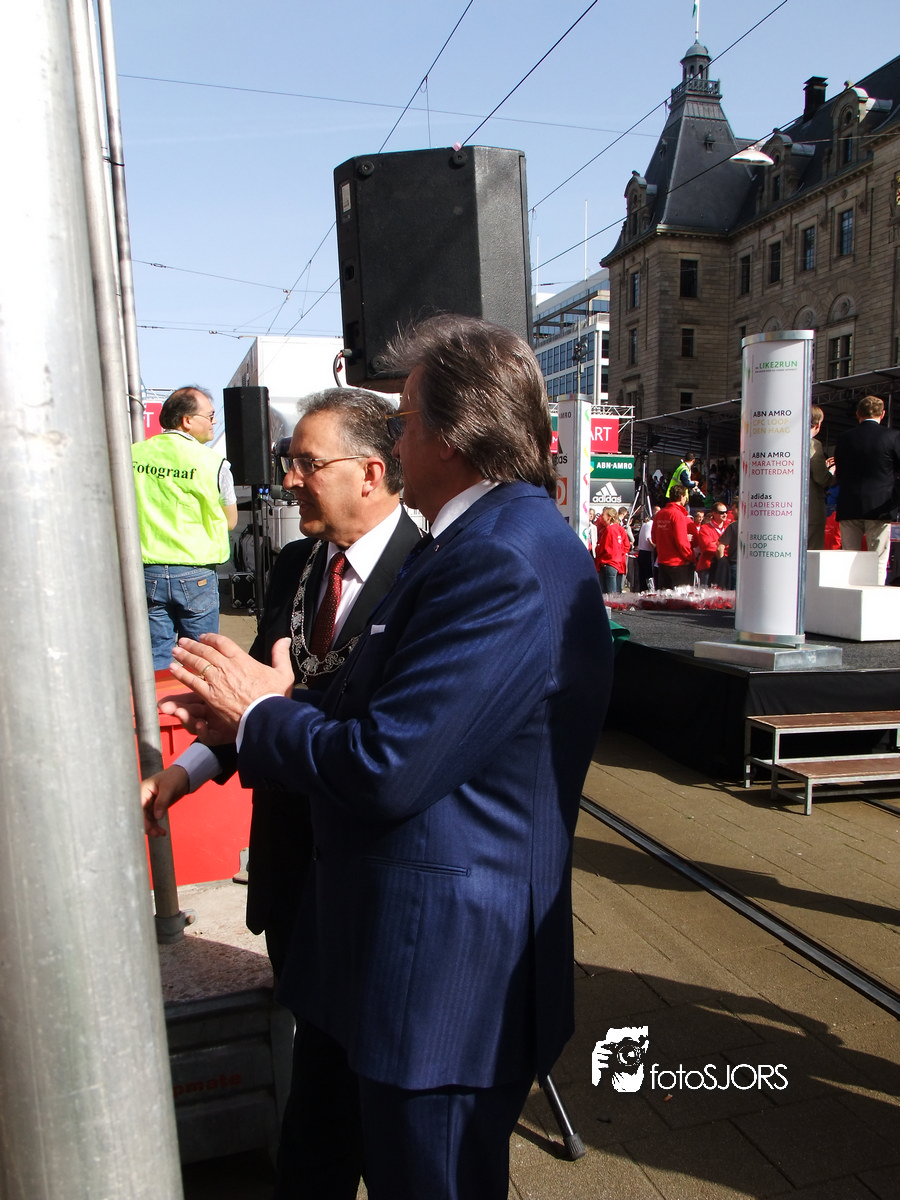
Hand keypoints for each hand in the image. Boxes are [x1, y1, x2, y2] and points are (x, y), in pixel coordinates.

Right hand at [141, 765, 189, 837]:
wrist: (183, 776)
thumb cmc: (174, 777)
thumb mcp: (168, 788)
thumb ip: (162, 802)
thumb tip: (157, 817)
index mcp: (142, 790)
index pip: (137, 807)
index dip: (140, 818)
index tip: (146, 828)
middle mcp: (143, 797)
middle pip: (140, 815)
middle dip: (146, 825)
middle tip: (155, 834)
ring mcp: (148, 803)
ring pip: (146, 819)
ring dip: (152, 828)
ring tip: (161, 834)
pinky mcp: (153, 807)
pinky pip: (152, 819)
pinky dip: (156, 826)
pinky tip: (162, 832)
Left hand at [168, 633, 293, 740]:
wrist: (266, 716)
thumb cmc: (275, 697)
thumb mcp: (283, 673)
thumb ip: (280, 654)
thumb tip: (284, 639)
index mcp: (243, 660)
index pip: (223, 643)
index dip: (211, 638)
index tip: (203, 637)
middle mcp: (227, 667)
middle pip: (206, 651)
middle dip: (193, 645)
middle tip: (183, 641)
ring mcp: (217, 681)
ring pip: (197, 664)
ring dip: (184, 656)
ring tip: (175, 651)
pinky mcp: (210, 695)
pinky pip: (192, 681)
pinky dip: (181, 674)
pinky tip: (173, 669)